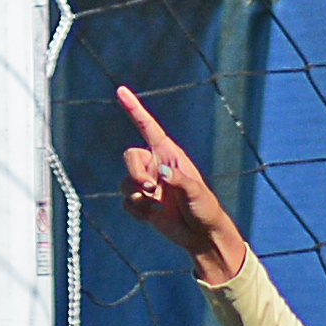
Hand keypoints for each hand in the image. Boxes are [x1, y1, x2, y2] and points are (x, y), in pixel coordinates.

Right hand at [117, 85, 249, 285]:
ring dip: (136, 194)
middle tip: (150, 188)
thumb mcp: (195, 192)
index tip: (121, 91)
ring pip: (125, 182)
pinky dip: (136, 210)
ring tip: (155, 204)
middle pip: (129, 157)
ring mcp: (148, 185)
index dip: (134, 109)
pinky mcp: (142, 204)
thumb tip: (160, 173)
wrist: (201, 235)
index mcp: (169, 154)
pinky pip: (127, 202)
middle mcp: (155, 166)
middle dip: (134, 173)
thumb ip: (178, 180)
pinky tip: (152, 216)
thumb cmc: (204, 208)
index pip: (148, 127)